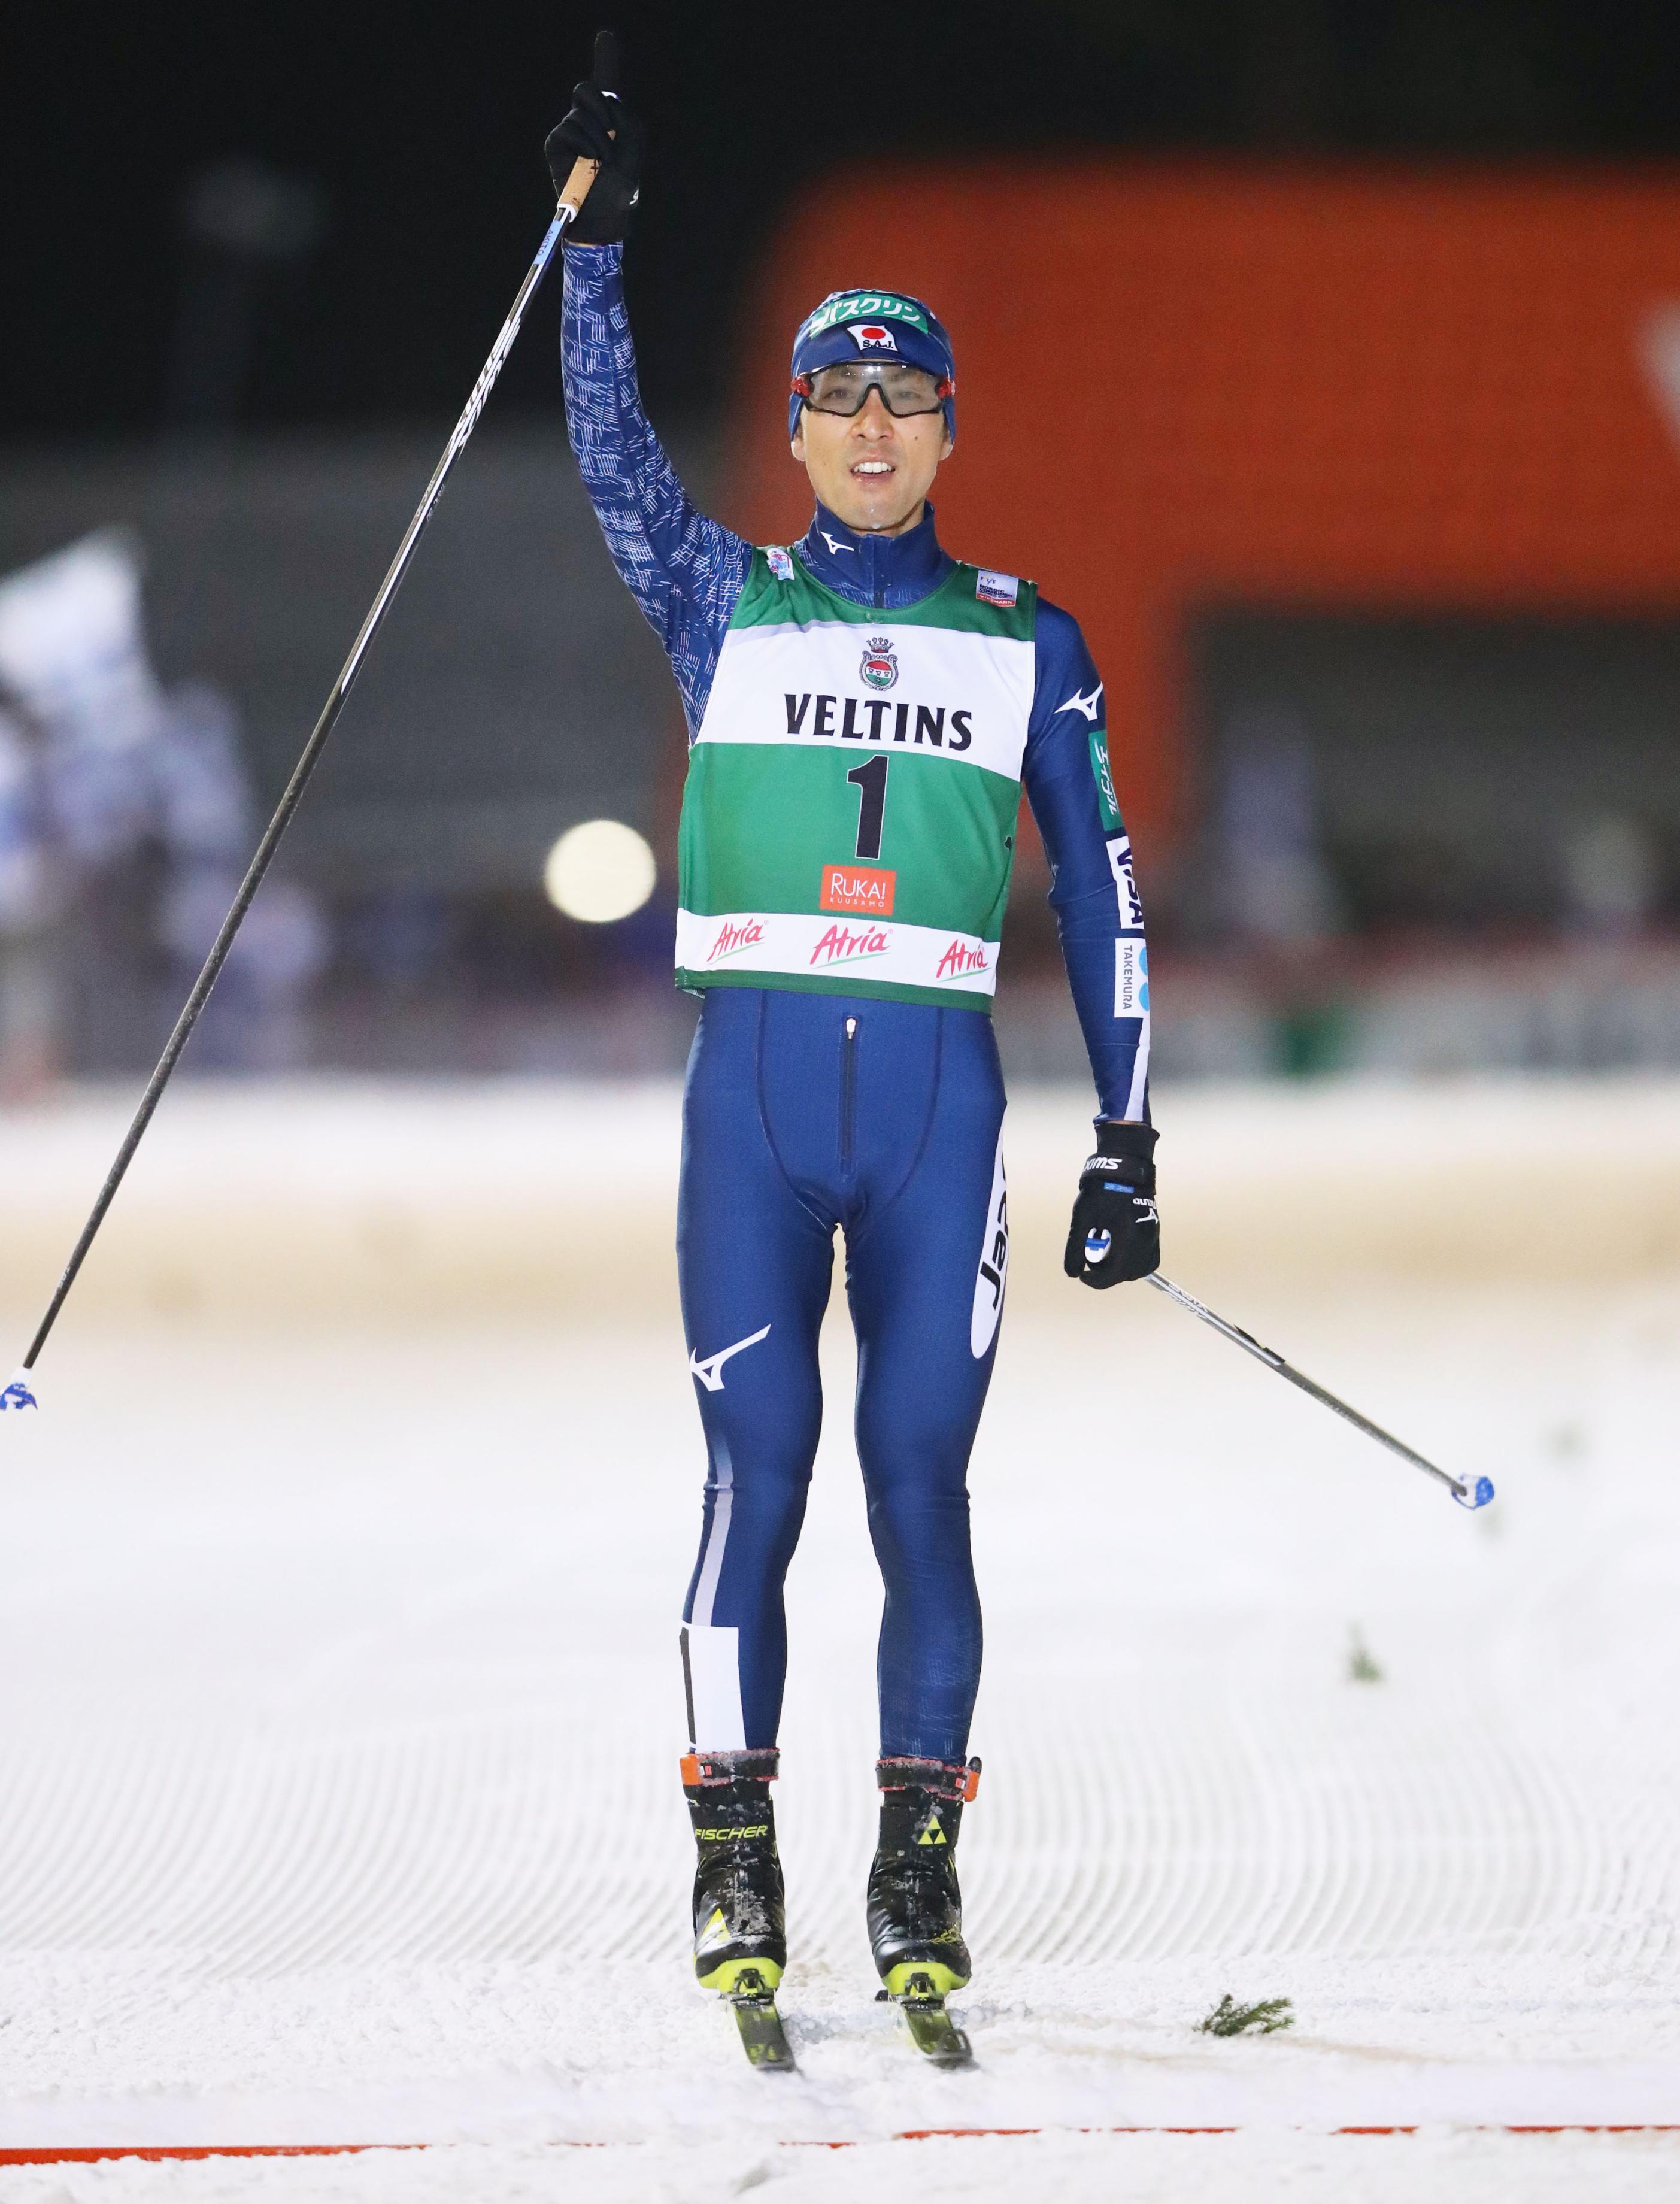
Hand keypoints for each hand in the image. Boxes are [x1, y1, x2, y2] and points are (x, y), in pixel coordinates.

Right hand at [545, 34, 644, 244]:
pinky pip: (568, 130)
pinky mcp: (555, 144)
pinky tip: (589, 161)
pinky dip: (584, 145)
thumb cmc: (622, 181)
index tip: (605, 35)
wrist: (607, 211)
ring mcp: (569, 131)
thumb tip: (604, 104)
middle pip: (586, 89)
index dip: (605, 56)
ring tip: (603, 160)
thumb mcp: (634, 144)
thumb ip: (625, 116)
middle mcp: (587, 119)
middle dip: (602, 107)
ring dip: (599, 137)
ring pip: (581, 114)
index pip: (604, 81)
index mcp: (609, 116)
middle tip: (611, 131)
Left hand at [1063, 1121, 1159, 1288]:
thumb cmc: (1100, 1193)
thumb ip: (1075, 1249)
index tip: (1082, 1275)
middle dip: (1107, 1273)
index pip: (1112, 1276)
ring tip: (1106, 1250)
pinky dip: (1135, 1261)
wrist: (1122, 1170)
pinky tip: (1120, 1249)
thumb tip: (1072, 1274)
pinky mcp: (1154, 1231)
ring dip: (1121, 1268)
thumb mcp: (1081, 1220)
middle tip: (1093, 1255)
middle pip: (1126, 1275)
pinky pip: (1149, 1259)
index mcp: (1125, 1241)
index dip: (1094, 1281)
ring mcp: (1152, 1236)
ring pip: (1140, 1269)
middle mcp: (1143, 1242)